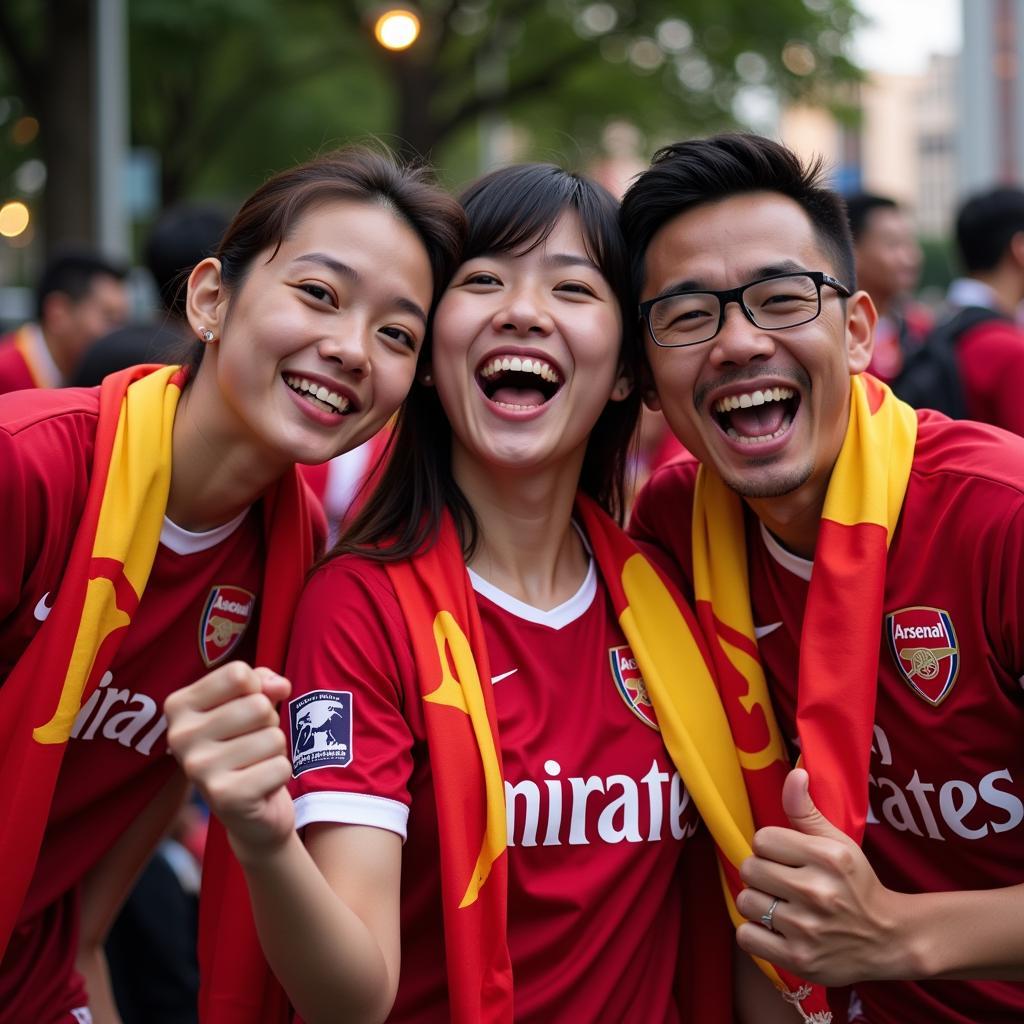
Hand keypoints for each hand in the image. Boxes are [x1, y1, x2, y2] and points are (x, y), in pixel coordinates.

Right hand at [165, 662, 294, 863]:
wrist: (247, 810)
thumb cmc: (246, 743)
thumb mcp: (250, 702)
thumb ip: (263, 682)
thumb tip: (279, 686)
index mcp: (178, 706)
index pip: (237, 674)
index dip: (256, 688)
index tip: (245, 708)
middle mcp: (179, 736)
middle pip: (258, 705)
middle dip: (268, 723)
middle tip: (252, 743)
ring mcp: (199, 769)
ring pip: (273, 736)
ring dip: (274, 750)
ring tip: (254, 763)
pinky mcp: (224, 797)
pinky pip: (280, 766)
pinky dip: (279, 774)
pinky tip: (259, 785)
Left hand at [734, 768, 907, 985]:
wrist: (887, 939)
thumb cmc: (856, 884)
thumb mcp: (837, 842)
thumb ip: (806, 810)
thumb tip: (795, 773)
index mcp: (827, 858)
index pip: (762, 839)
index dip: (770, 847)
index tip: (785, 857)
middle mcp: (817, 892)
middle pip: (750, 868)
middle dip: (761, 873)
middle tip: (780, 882)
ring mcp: (807, 929)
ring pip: (746, 901)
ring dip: (757, 902)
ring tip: (778, 904)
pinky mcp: (799, 960)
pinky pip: (747, 936)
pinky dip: (754, 932)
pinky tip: (773, 928)